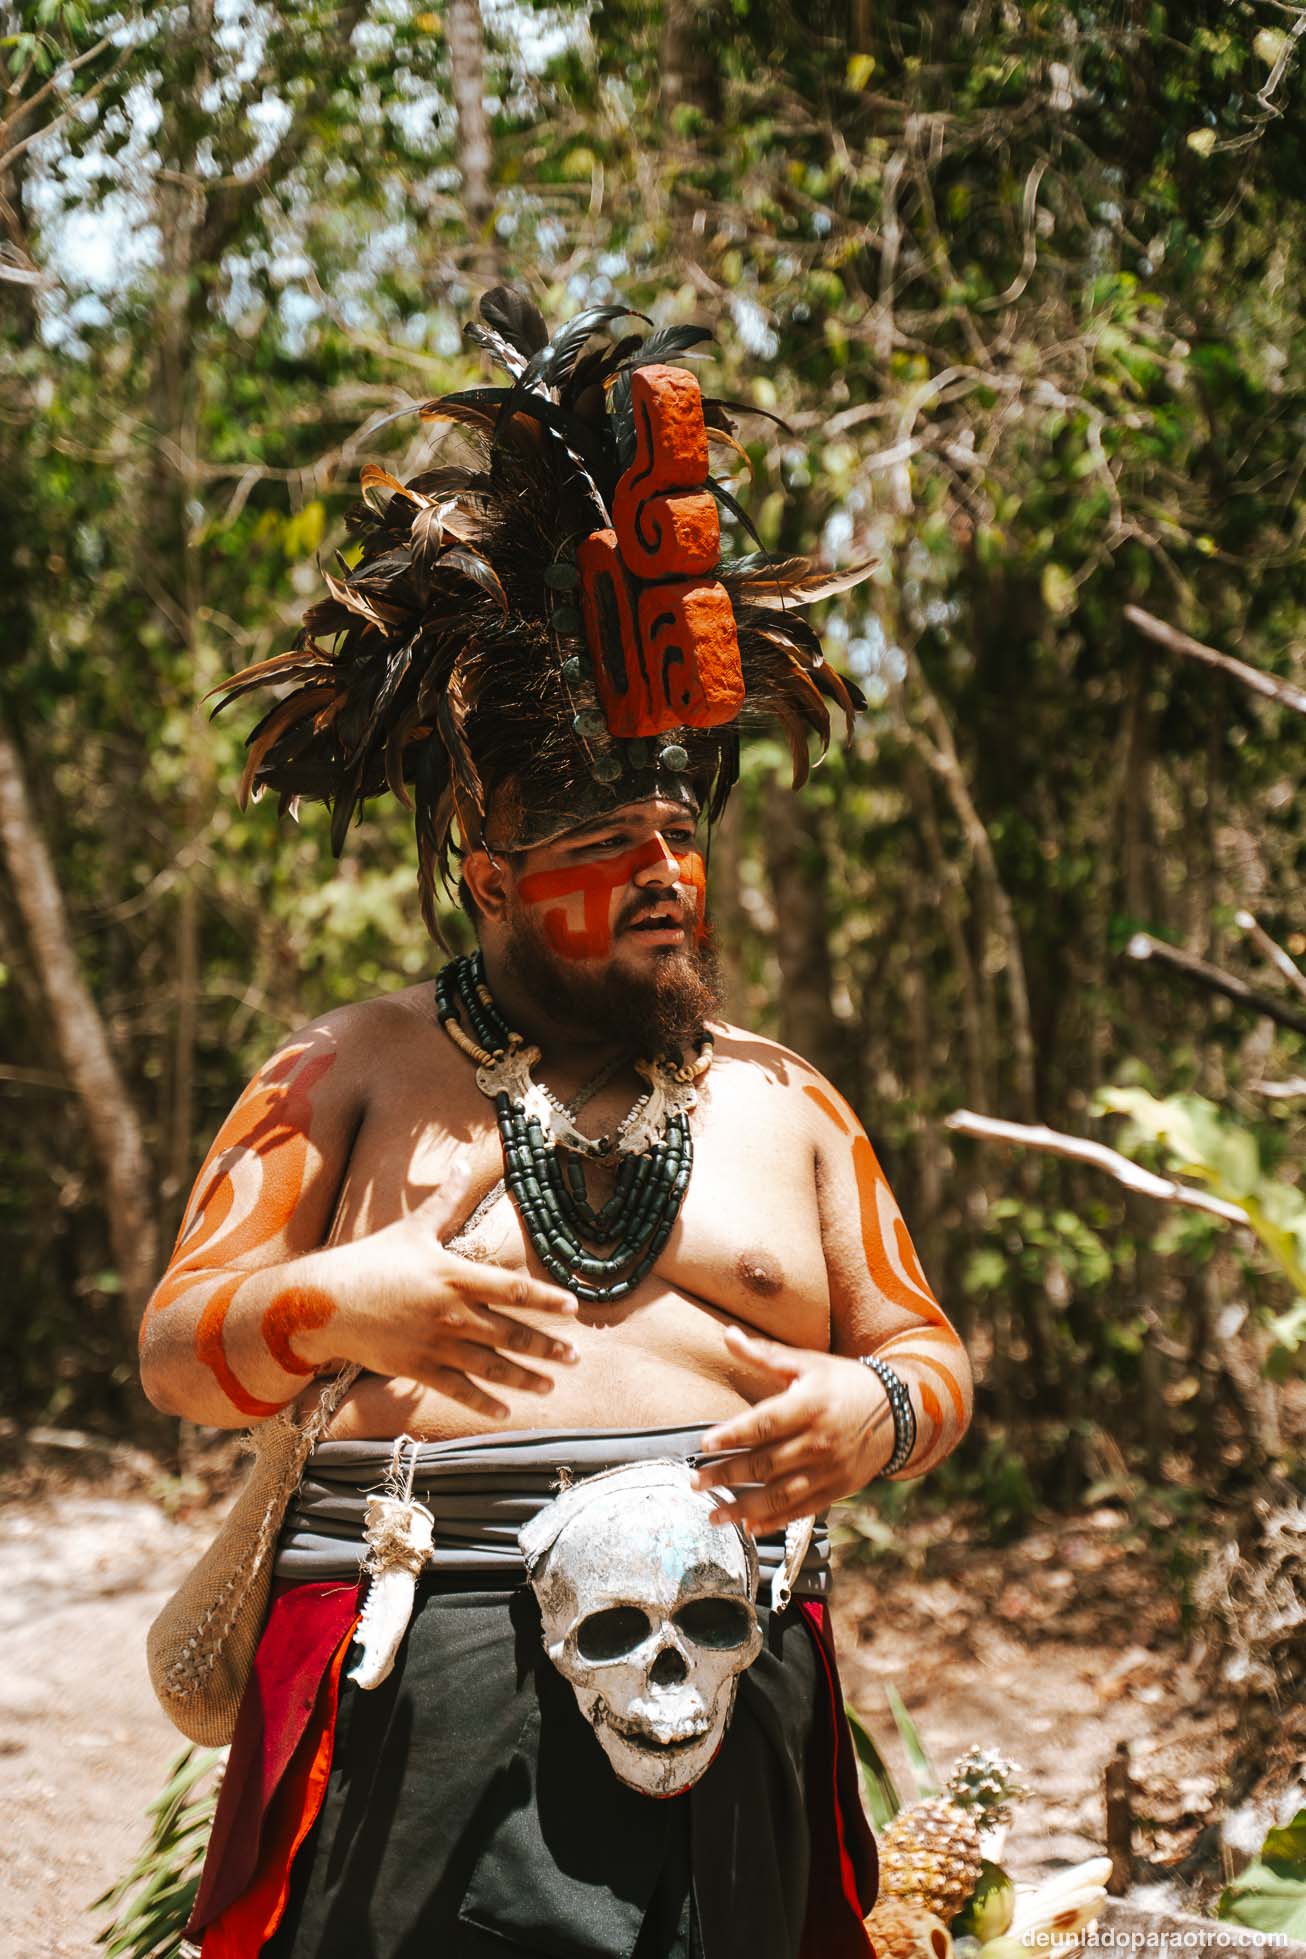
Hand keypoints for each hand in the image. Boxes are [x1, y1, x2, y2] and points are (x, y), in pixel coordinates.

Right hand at [307, 1169, 580, 1418]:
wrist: (324, 1301)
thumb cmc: (371, 1260)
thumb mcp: (413, 1228)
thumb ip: (446, 1200)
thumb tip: (462, 1162)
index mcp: (455, 1276)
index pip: (512, 1289)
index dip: (545, 1300)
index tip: (574, 1309)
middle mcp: (451, 1313)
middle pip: (510, 1333)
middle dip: (546, 1347)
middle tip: (574, 1357)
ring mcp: (435, 1344)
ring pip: (490, 1366)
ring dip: (524, 1377)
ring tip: (550, 1386)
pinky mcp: (417, 1368)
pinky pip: (458, 1388)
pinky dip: (483, 1402)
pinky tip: (506, 1411)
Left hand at [690, 1325, 896, 1532]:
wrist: (896, 1412)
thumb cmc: (842, 1382)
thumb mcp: (807, 1363)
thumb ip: (765, 1355)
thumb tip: (728, 1335)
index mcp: (811, 1405)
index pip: (765, 1423)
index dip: (733, 1434)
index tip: (704, 1444)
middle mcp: (820, 1441)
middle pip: (766, 1463)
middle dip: (726, 1475)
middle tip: (695, 1482)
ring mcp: (829, 1470)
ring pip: (780, 1495)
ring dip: (743, 1508)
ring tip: (713, 1515)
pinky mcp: (837, 1490)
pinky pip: (801, 1510)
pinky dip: (774, 1522)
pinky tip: (749, 1527)